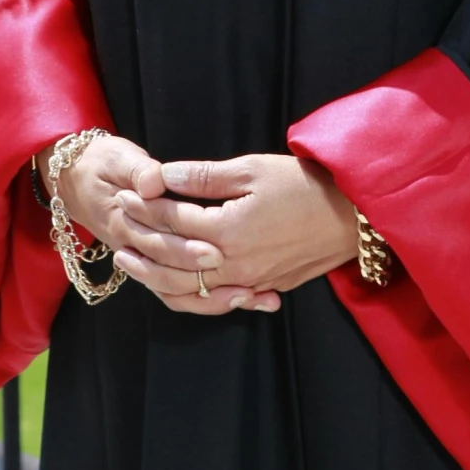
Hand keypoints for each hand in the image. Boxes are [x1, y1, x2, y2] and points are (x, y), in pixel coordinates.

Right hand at [44, 135, 262, 317]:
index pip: (156, 241)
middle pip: (169, 273)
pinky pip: (178, 294)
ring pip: (175, 293)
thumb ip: (138, 170)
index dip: (186, 248)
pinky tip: (241, 298)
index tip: (216, 249)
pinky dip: (207, 300)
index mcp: (122, 223)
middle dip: (210, 280)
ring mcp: (142, 261)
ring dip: (212, 299)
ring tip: (249, 296)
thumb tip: (153, 181)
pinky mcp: (154, 265)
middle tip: (244, 281)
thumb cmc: (102, 164)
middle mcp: (131, 249)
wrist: (76, 178)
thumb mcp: (117, 158)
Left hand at [115, 152, 358, 307]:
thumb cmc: (305, 185)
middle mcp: (233, 263)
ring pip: (188, 289)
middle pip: (172, 259)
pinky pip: (216, 300)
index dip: (145, 207)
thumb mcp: (253, 169)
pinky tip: (174, 286)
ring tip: (130, 263)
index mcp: (227, 229)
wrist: (352, 217)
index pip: (172, 221)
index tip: (125, 194)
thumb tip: (165, 174)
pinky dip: (189, 296)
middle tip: (117, 227)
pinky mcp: (264, 288)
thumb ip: (205, 176)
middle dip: (141, 241)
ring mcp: (248, 281)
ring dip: (155, 276)